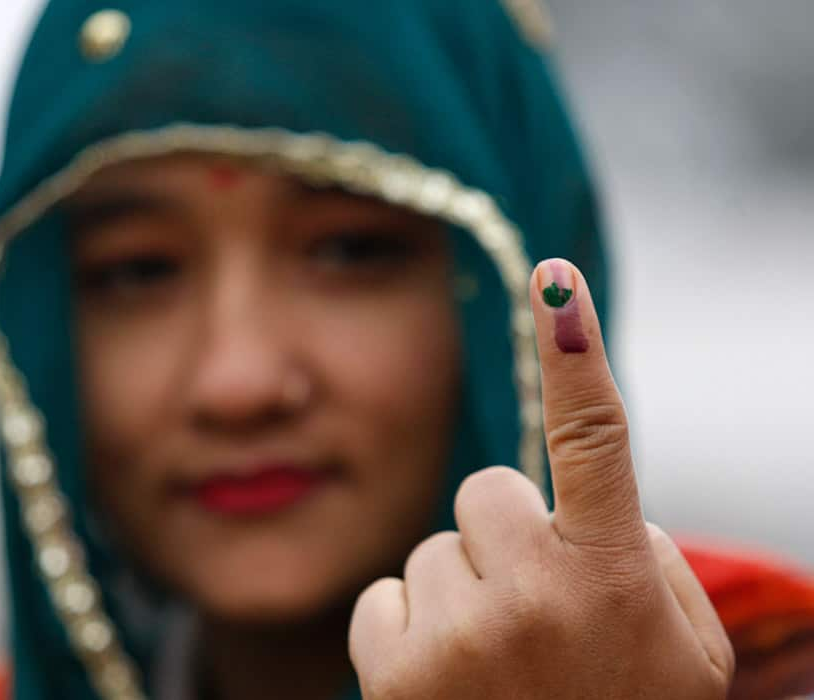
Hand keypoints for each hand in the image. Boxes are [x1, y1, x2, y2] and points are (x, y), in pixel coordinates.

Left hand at [349, 258, 733, 698]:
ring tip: (498, 665)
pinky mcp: (391, 670)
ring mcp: (456, 636)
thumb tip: (580, 496)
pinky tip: (446, 680)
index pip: (597, 441)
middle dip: (508, 538)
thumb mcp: (676, 648)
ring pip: (434, 546)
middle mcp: (533, 598)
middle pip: (488, 491)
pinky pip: (386, 594)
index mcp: (614, 580)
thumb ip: (640, 553)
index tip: (557, 280)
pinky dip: (410, 626)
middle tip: (536, 610)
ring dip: (462, 590)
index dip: (577, 356)